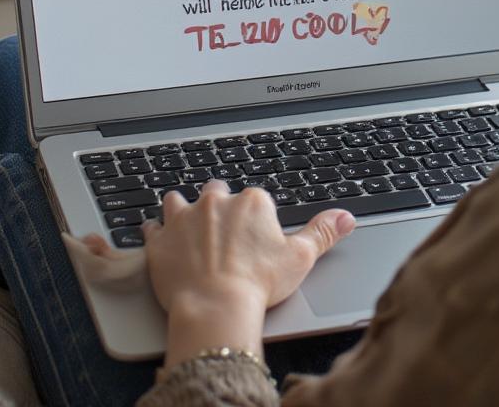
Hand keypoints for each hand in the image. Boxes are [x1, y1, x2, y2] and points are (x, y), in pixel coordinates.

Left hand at [143, 180, 355, 317]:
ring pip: (180, 201)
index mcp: (252, 201)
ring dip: (183, 210)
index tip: (255, 236)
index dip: (255, 218)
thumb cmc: (258, 284)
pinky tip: (161, 239)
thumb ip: (323, 232)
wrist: (215, 307)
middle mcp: (216, 201)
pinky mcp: (160, 239)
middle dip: (219, 207)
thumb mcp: (300, 258)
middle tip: (224, 233)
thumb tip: (346, 217)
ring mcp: (184, 218)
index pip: (254, 199)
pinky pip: (152, 226)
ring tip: (188, 224)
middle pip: (216, 192)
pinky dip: (156, 232)